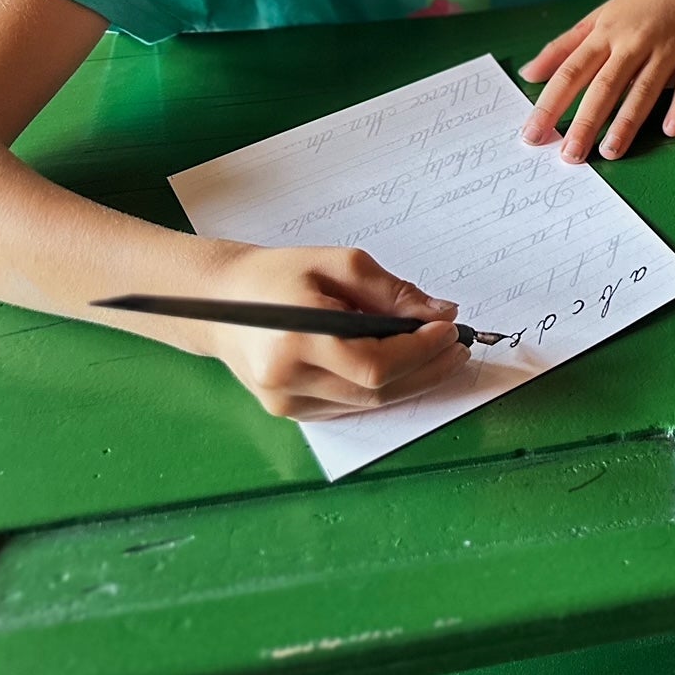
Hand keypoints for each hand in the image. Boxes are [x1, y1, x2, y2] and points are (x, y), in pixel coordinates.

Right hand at [198, 244, 468, 420]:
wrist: (216, 301)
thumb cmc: (277, 275)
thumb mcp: (338, 264)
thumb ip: (391, 292)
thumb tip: (441, 312)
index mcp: (296, 339)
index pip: (375, 363)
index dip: (420, 351)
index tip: (451, 330)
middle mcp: (287, 380)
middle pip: (376, 390)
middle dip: (427, 370)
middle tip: (458, 349)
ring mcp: (286, 402)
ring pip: (368, 403)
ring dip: (413, 382)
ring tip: (442, 358)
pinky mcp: (288, 410)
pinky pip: (350, 405)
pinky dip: (384, 388)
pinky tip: (407, 369)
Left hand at [518, 0, 674, 162]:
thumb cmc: (641, 4)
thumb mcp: (598, 18)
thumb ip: (562, 47)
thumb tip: (527, 74)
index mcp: (605, 34)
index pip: (571, 72)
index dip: (551, 103)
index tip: (534, 134)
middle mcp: (633, 42)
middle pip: (605, 86)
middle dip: (586, 122)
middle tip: (570, 156)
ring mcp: (667, 49)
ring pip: (644, 89)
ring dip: (627, 122)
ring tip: (610, 152)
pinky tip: (671, 129)